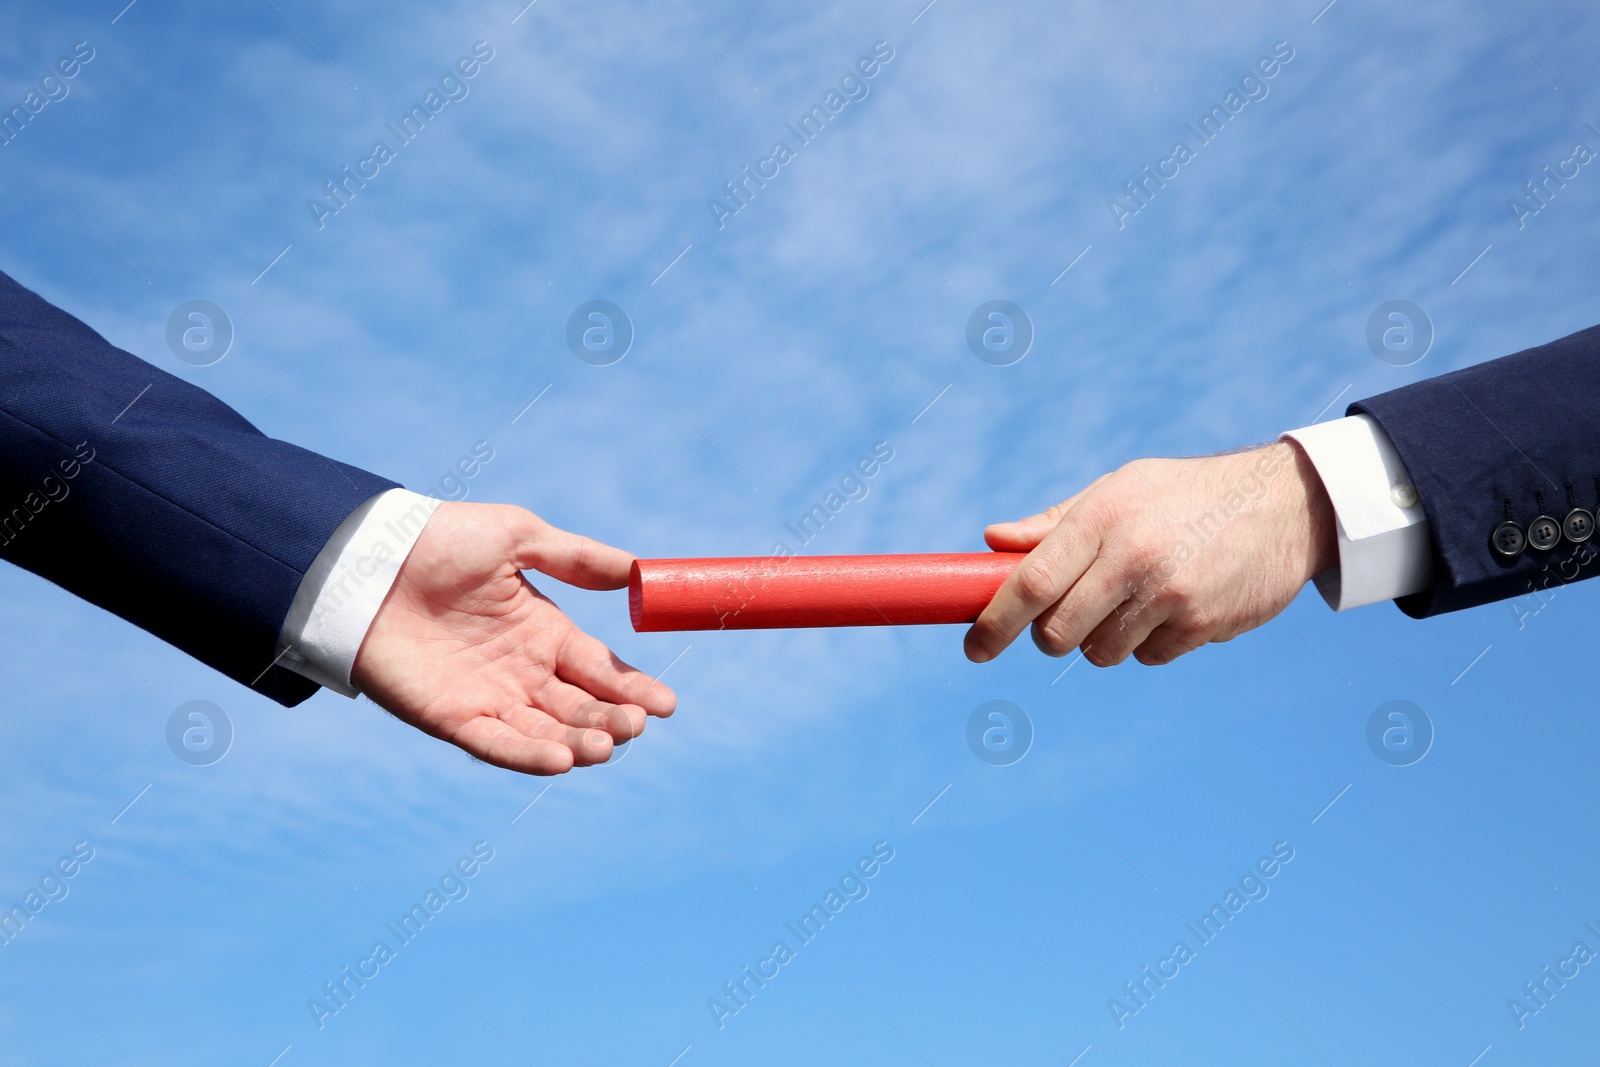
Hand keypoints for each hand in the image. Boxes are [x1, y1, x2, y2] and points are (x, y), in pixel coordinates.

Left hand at [351, 502, 675, 774]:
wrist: (368, 558)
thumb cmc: (441, 540)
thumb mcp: (517, 537)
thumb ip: (577, 558)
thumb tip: (637, 569)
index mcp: (544, 631)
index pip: (601, 670)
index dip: (635, 688)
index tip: (669, 705)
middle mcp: (522, 671)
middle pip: (581, 708)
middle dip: (613, 720)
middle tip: (637, 724)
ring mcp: (488, 698)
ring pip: (547, 732)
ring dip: (580, 743)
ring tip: (605, 745)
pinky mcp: (450, 717)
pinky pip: (497, 744)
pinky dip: (529, 755)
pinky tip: (561, 759)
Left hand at [964, 442, 1336, 666]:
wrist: (1282, 503)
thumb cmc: (1184, 495)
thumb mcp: (1119, 489)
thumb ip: (1055, 523)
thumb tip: (992, 539)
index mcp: (1101, 518)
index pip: (1029, 584)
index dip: (994, 624)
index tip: (974, 649)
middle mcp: (1131, 557)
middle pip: (1056, 632)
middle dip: (1050, 635)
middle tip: (1067, 618)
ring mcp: (1168, 594)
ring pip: (1100, 652)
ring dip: (1103, 640)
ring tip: (1133, 600)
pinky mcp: (1201, 623)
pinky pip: (1148, 657)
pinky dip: (1150, 643)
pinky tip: (1174, 606)